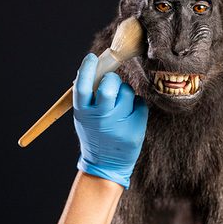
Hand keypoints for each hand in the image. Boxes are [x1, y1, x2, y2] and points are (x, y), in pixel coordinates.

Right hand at [72, 53, 148, 189]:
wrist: (105, 165)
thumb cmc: (95, 135)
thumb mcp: (84, 118)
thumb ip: (88, 98)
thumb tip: (96, 68)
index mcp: (83, 113)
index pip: (82, 85)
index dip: (87, 69)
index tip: (92, 58)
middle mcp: (100, 118)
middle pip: (110, 84)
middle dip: (113, 80)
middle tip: (112, 84)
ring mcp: (118, 124)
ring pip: (128, 92)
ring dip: (126, 93)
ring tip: (121, 107)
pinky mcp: (134, 130)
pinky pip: (140, 104)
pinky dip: (136, 106)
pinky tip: (130, 116)